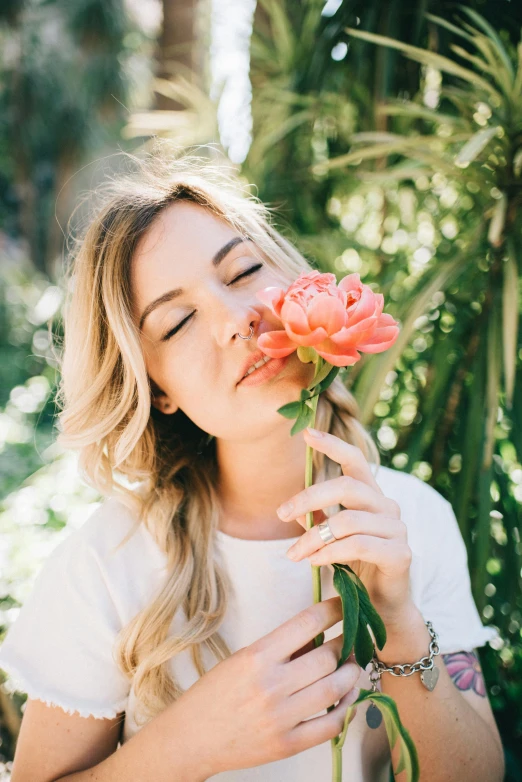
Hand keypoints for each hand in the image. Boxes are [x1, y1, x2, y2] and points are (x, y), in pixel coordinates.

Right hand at [172, 597, 360, 775]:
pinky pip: (330, 725)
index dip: (333, 610)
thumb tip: (318, 636)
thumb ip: (279, 649)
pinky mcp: (288, 744)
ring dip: (351, 674)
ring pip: (334, 689)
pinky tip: (347, 698)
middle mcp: (271, 685)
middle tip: (352, 639)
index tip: (345, 605)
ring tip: (353, 665)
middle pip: (327, 656)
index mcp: (257, 657)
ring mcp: (281, 717)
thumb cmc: (214, 694)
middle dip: (346, 644)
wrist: (191, 738)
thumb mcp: (241, 660)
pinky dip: (346, 709)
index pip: (307, 623)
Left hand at [276, 428, 413, 626]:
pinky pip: (359, 545)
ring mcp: (397, 529)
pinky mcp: (400, 554)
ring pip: (347, 520)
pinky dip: (330, 553)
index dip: (332, 444)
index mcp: (371, 497)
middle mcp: (388, 507)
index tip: (306, 433)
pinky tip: (314, 562)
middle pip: (347, 486)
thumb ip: (319, 522)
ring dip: (313, 537)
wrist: (383, 610)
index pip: (355, 460)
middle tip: (281, 514)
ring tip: (294, 555)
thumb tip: (294, 511)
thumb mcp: (331, 541)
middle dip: (308, 498)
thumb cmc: (356, 570)